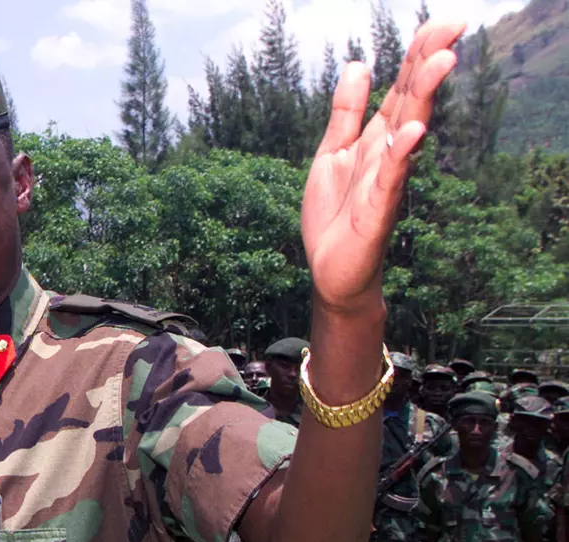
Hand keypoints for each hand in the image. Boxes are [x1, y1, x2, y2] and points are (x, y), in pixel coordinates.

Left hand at [302, 21, 463, 315]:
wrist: (331, 271)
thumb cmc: (334, 216)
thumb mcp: (332, 154)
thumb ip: (346, 113)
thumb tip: (360, 65)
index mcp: (377, 139)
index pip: (403, 89)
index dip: (419, 55)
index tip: (443, 22)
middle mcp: (388, 154)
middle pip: (413, 101)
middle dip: (429, 63)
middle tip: (454, 26)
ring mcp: (386, 180)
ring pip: (408, 131)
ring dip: (425, 97)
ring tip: (442, 61)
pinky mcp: (376, 210)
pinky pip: (391, 178)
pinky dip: (401, 154)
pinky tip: (412, 130)